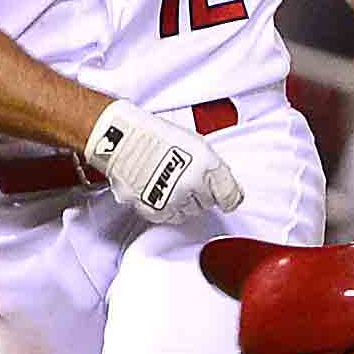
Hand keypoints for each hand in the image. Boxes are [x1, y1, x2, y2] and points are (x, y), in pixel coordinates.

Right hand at [83, 98, 245, 222]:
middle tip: (183, 175)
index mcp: (206, 165)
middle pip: (207, 204)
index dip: (227, 197)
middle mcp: (192, 184)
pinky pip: (170, 216)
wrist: (122, 140)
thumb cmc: (156, 137)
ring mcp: (173, 199)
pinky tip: (158, 189)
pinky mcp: (155, 210)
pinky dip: (166, 207)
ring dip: (183, 202)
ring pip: (189, 212)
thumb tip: (225, 189)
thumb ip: (214, 169)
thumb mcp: (196, 144)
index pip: (231, 197)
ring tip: (168, 181)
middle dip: (199, 193)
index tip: (224, 197)